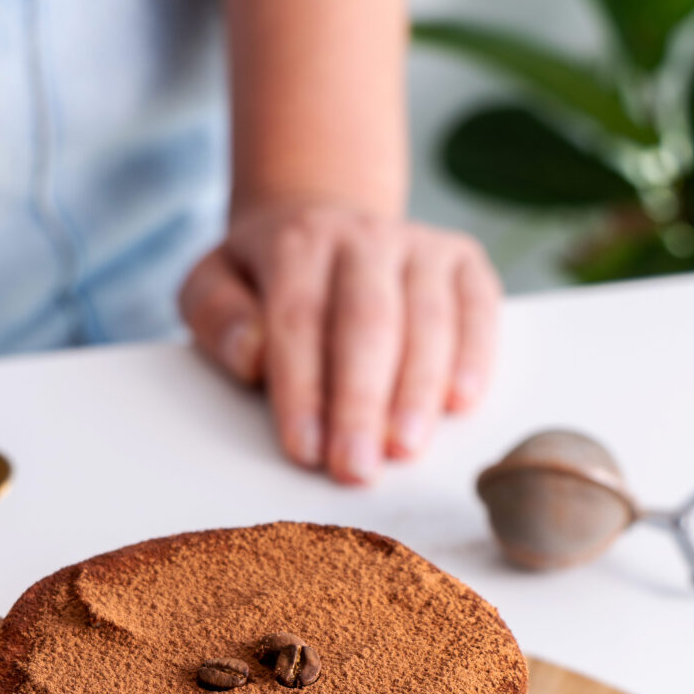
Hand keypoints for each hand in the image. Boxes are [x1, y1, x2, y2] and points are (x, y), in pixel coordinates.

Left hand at [179, 201, 499, 483]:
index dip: (303, 389)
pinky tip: (460, 404)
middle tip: (356, 468)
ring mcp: (420, 245)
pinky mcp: (464, 260)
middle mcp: (364, 234)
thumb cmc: (266, 279)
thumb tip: (253, 356)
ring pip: (427, 319)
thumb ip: (217, 316)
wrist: (327, 224)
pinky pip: (478, 308)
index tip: (304, 451)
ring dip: (417, 390)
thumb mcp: (214, 283)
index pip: (300, 319)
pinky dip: (474, 356)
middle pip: (368, 322)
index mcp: (298, 240)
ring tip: (404, 450)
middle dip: (361, 402)